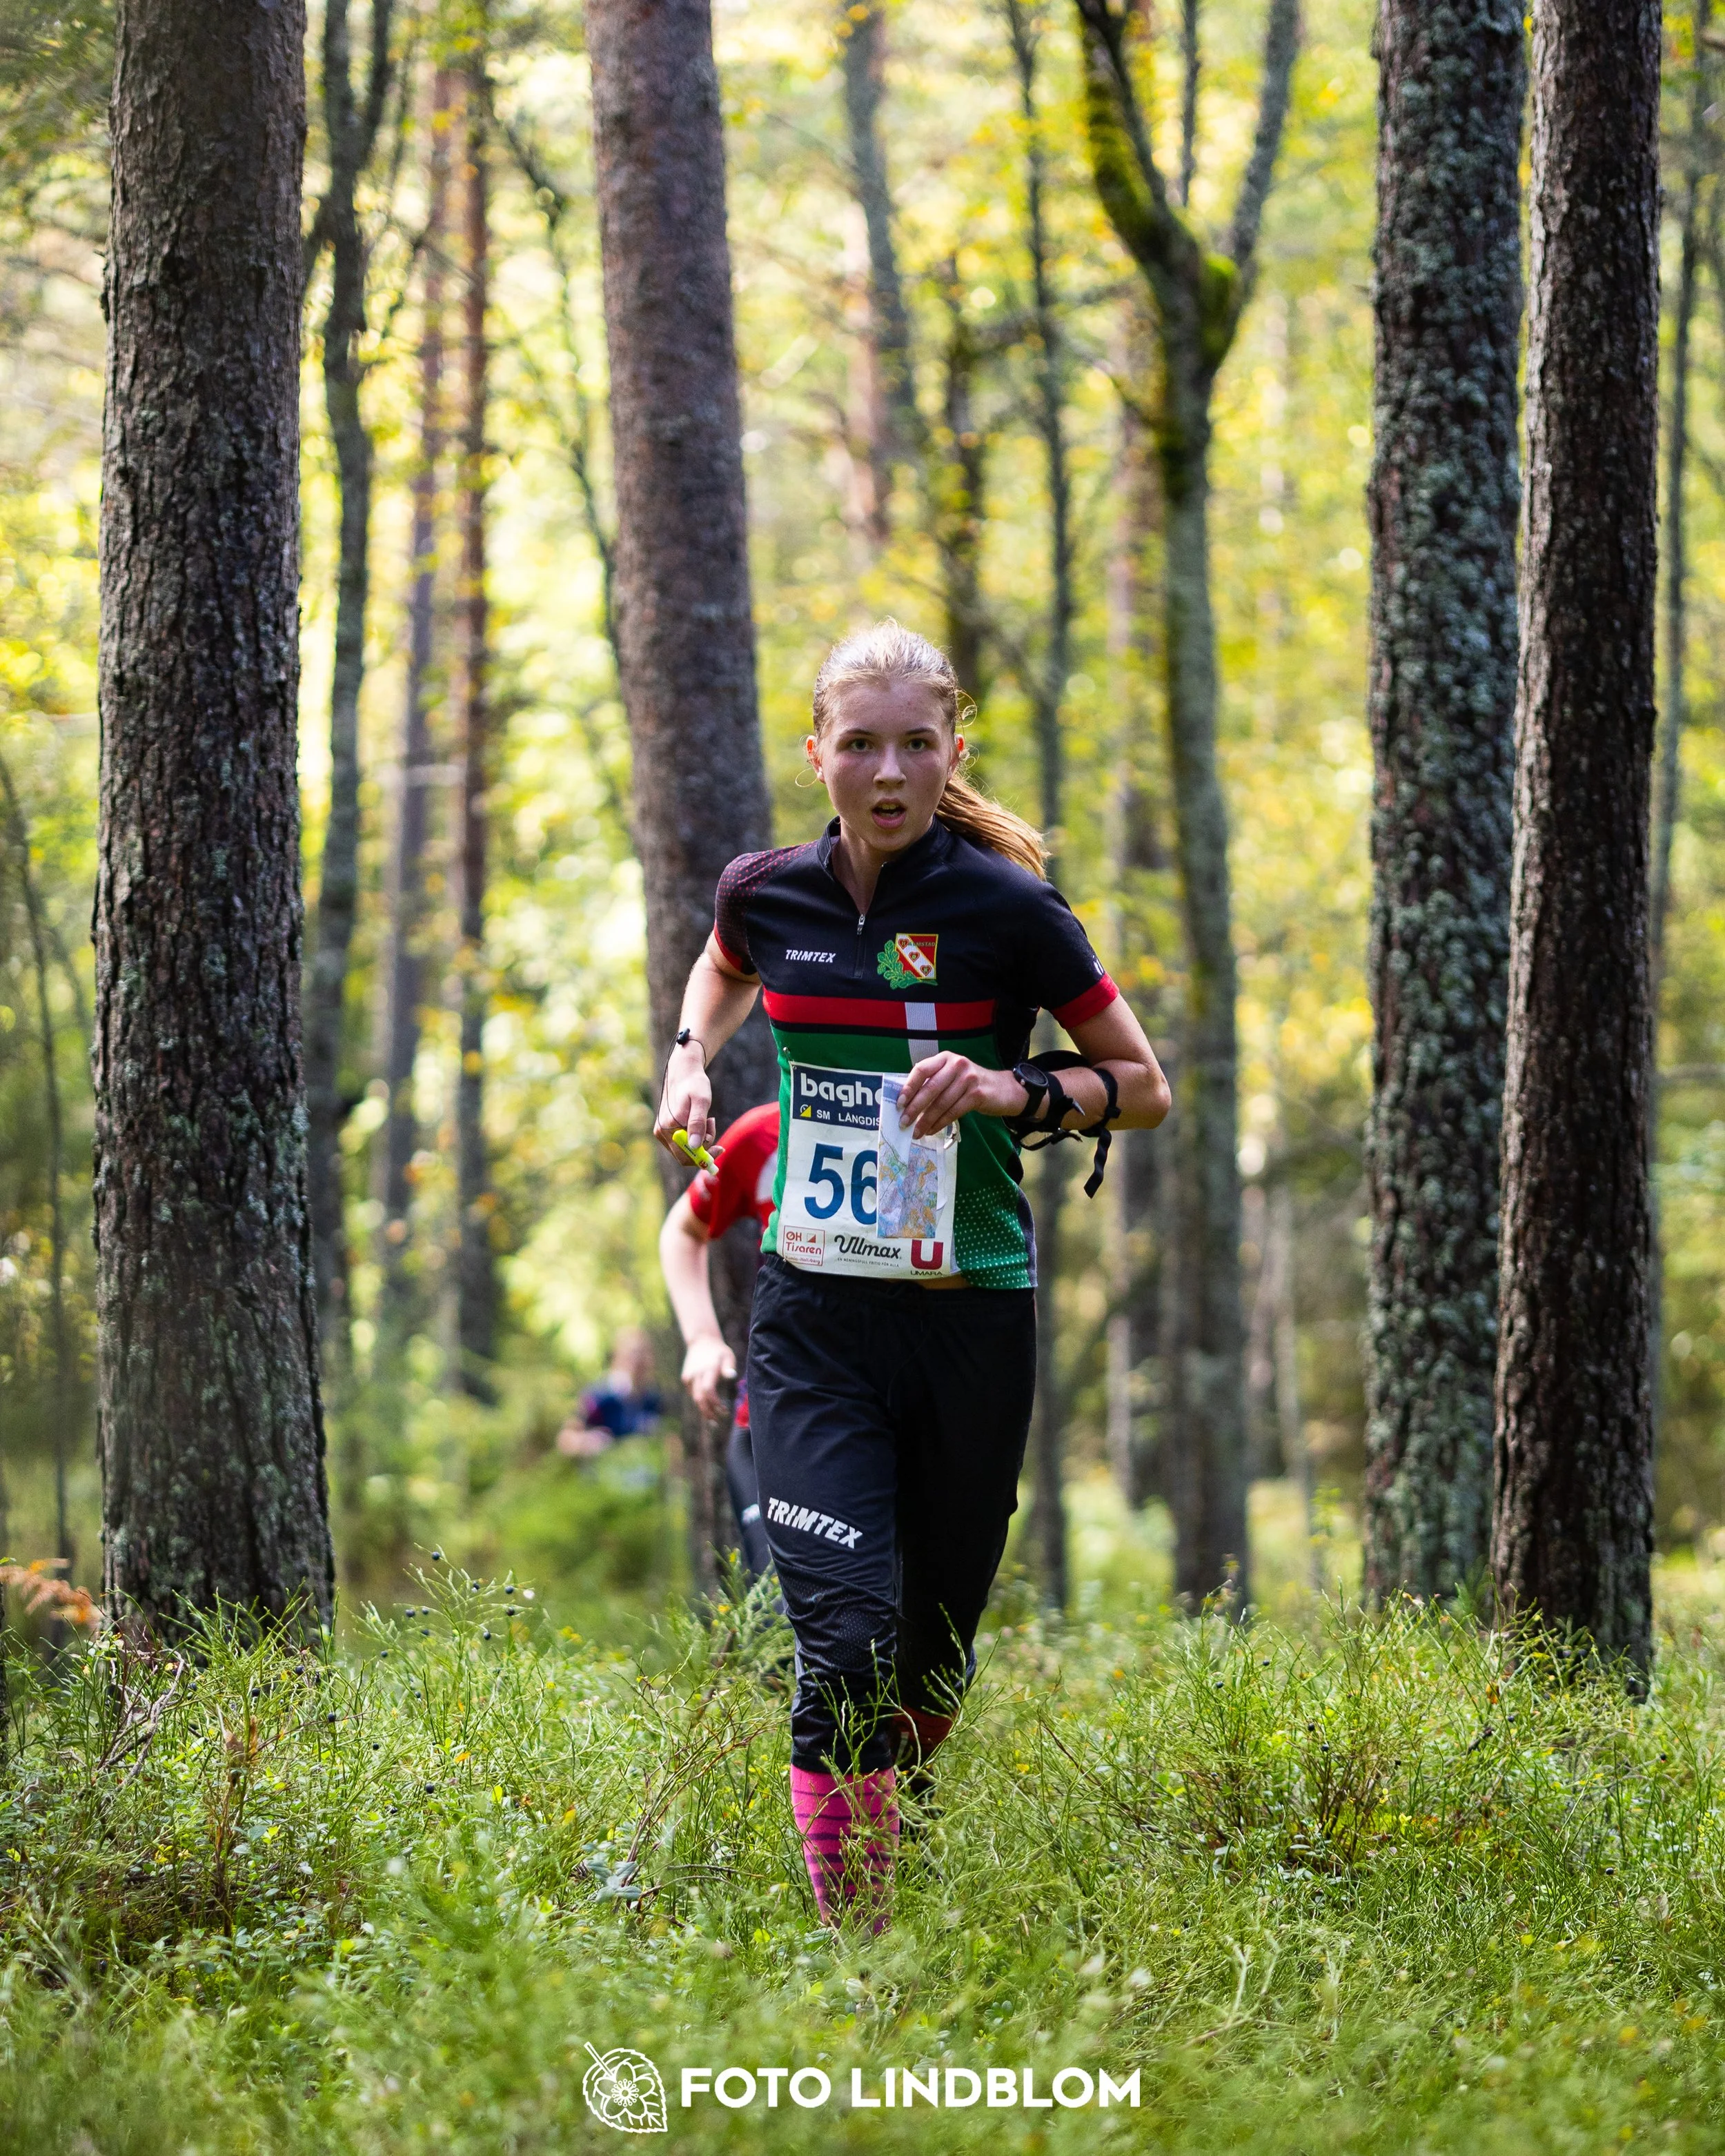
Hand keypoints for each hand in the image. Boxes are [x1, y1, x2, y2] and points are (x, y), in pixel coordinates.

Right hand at [655, 1040, 713, 1157]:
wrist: (682, 1072)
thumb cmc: (694, 1084)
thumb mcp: (701, 1101)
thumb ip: (698, 1123)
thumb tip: (696, 1146)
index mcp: (670, 1126)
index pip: (686, 1156)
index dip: (704, 1157)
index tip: (720, 1148)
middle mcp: (662, 1132)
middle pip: (686, 1155)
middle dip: (704, 1147)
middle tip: (712, 1126)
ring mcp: (661, 1131)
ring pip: (685, 1148)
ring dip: (701, 1139)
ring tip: (708, 1119)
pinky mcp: (664, 1129)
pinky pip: (682, 1141)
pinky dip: (694, 1135)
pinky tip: (700, 1120)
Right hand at [681, 1330, 735, 1418]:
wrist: (701, 1341)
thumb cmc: (719, 1351)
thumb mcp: (728, 1356)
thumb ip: (729, 1367)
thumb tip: (732, 1375)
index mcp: (708, 1369)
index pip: (709, 1391)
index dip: (715, 1404)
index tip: (725, 1411)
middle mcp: (696, 1374)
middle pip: (700, 1399)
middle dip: (708, 1413)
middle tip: (717, 1422)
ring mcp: (689, 1377)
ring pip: (695, 1399)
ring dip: (704, 1410)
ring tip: (713, 1419)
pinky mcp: (686, 1379)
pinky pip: (693, 1394)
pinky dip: (700, 1402)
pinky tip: (708, 1407)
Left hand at [895, 1052, 1028, 1138]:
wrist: (1003, 1089)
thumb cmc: (970, 1083)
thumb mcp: (951, 1075)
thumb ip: (933, 1082)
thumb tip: (906, 1101)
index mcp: (945, 1058)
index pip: (921, 1069)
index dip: (909, 1086)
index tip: (899, 1103)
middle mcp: (956, 1065)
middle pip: (930, 1088)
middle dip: (914, 1108)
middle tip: (903, 1123)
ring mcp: (968, 1079)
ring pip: (941, 1103)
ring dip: (926, 1120)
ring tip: (916, 1132)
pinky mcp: (977, 1094)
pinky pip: (953, 1112)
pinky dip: (940, 1123)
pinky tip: (932, 1130)